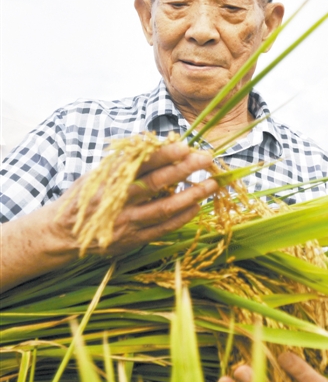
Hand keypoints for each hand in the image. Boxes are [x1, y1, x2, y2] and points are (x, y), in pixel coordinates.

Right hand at [1, 143, 216, 289]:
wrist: (63, 234)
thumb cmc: (85, 197)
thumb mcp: (97, 173)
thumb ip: (124, 161)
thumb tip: (152, 141)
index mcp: (108, 180)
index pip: (141, 163)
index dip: (164, 154)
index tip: (185, 145)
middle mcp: (118, 201)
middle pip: (156, 183)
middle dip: (184, 170)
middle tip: (206, 158)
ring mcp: (126, 222)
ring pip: (164, 208)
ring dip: (191, 195)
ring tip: (211, 184)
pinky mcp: (132, 240)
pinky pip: (163, 228)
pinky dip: (182, 217)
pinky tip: (197, 206)